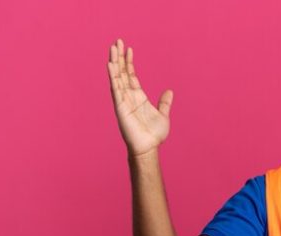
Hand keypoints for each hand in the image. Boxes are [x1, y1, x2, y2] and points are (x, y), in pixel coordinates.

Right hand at [107, 38, 173, 156]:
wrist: (149, 148)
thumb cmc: (154, 135)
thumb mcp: (163, 115)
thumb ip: (165, 102)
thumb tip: (170, 91)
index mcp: (138, 97)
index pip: (131, 75)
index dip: (129, 62)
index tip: (128, 48)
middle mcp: (129, 96)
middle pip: (122, 72)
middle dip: (120, 57)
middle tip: (117, 41)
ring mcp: (123, 100)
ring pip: (117, 77)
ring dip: (114, 62)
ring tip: (112, 48)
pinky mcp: (120, 106)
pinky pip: (115, 88)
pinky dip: (113, 76)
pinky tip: (110, 65)